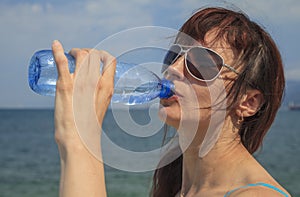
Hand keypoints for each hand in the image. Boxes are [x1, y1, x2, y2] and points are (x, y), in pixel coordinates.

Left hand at [52, 40, 115, 154]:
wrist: (78, 139)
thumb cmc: (89, 126)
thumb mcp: (101, 106)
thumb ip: (99, 94)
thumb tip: (91, 88)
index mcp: (107, 87)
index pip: (110, 60)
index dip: (103, 54)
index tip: (96, 56)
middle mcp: (96, 82)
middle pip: (94, 54)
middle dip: (87, 51)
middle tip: (79, 55)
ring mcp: (80, 82)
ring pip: (81, 54)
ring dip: (75, 50)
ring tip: (70, 54)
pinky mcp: (65, 85)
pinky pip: (61, 62)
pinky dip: (57, 50)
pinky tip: (55, 45)